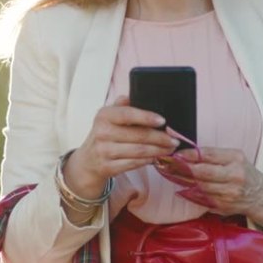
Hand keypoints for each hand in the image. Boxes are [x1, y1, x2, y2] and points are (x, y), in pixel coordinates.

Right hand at [63, 96, 177, 197]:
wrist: (87, 161)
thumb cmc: (105, 134)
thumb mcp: (109, 116)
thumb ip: (123, 105)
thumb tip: (140, 95)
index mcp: (104, 115)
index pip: (127, 114)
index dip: (146, 117)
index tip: (163, 120)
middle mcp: (102, 133)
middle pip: (138, 136)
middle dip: (161, 138)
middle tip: (175, 139)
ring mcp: (104, 151)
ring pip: (139, 152)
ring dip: (159, 150)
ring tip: (170, 148)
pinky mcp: (108, 167)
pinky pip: (134, 164)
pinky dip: (148, 160)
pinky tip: (157, 157)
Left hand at [167, 146, 262, 216]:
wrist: (261, 195)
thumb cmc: (244, 172)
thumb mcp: (235, 157)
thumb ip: (213, 154)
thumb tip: (188, 151)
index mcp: (235, 159)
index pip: (208, 155)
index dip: (189, 154)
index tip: (175, 153)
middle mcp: (234, 176)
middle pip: (202, 172)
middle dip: (182, 168)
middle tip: (166, 164)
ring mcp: (229, 194)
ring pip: (199, 187)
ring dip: (181, 181)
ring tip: (168, 173)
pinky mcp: (223, 206)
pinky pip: (202, 199)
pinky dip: (189, 193)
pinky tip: (180, 188)